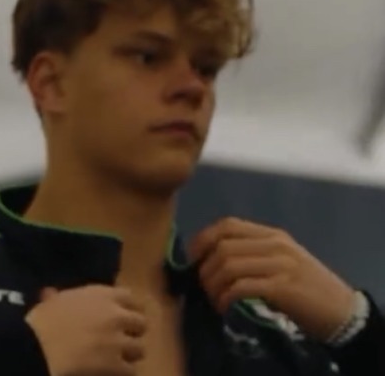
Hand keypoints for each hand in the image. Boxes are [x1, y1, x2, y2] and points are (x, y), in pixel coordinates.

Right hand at [25, 285, 146, 375]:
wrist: (36, 347)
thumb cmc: (42, 320)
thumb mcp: (53, 301)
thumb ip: (61, 296)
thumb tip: (49, 294)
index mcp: (103, 295)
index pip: (131, 298)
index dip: (128, 309)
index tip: (123, 317)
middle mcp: (115, 314)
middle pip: (141, 323)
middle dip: (133, 332)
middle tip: (122, 341)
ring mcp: (117, 340)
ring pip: (139, 349)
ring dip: (130, 355)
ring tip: (118, 360)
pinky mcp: (114, 364)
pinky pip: (131, 371)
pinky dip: (123, 373)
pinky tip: (112, 373)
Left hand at [189, 217, 355, 341]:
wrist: (341, 310)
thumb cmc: (305, 286)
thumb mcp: (280, 260)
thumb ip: (252, 253)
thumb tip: (210, 259)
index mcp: (272, 234)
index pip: (227, 224)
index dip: (203, 239)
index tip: (192, 259)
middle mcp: (274, 244)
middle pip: (223, 246)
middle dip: (205, 268)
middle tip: (202, 287)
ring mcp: (279, 264)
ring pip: (229, 265)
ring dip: (213, 286)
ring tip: (214, 300)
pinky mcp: (282, 287)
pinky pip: (242, 287)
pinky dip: (226, 297)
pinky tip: (225, 308)